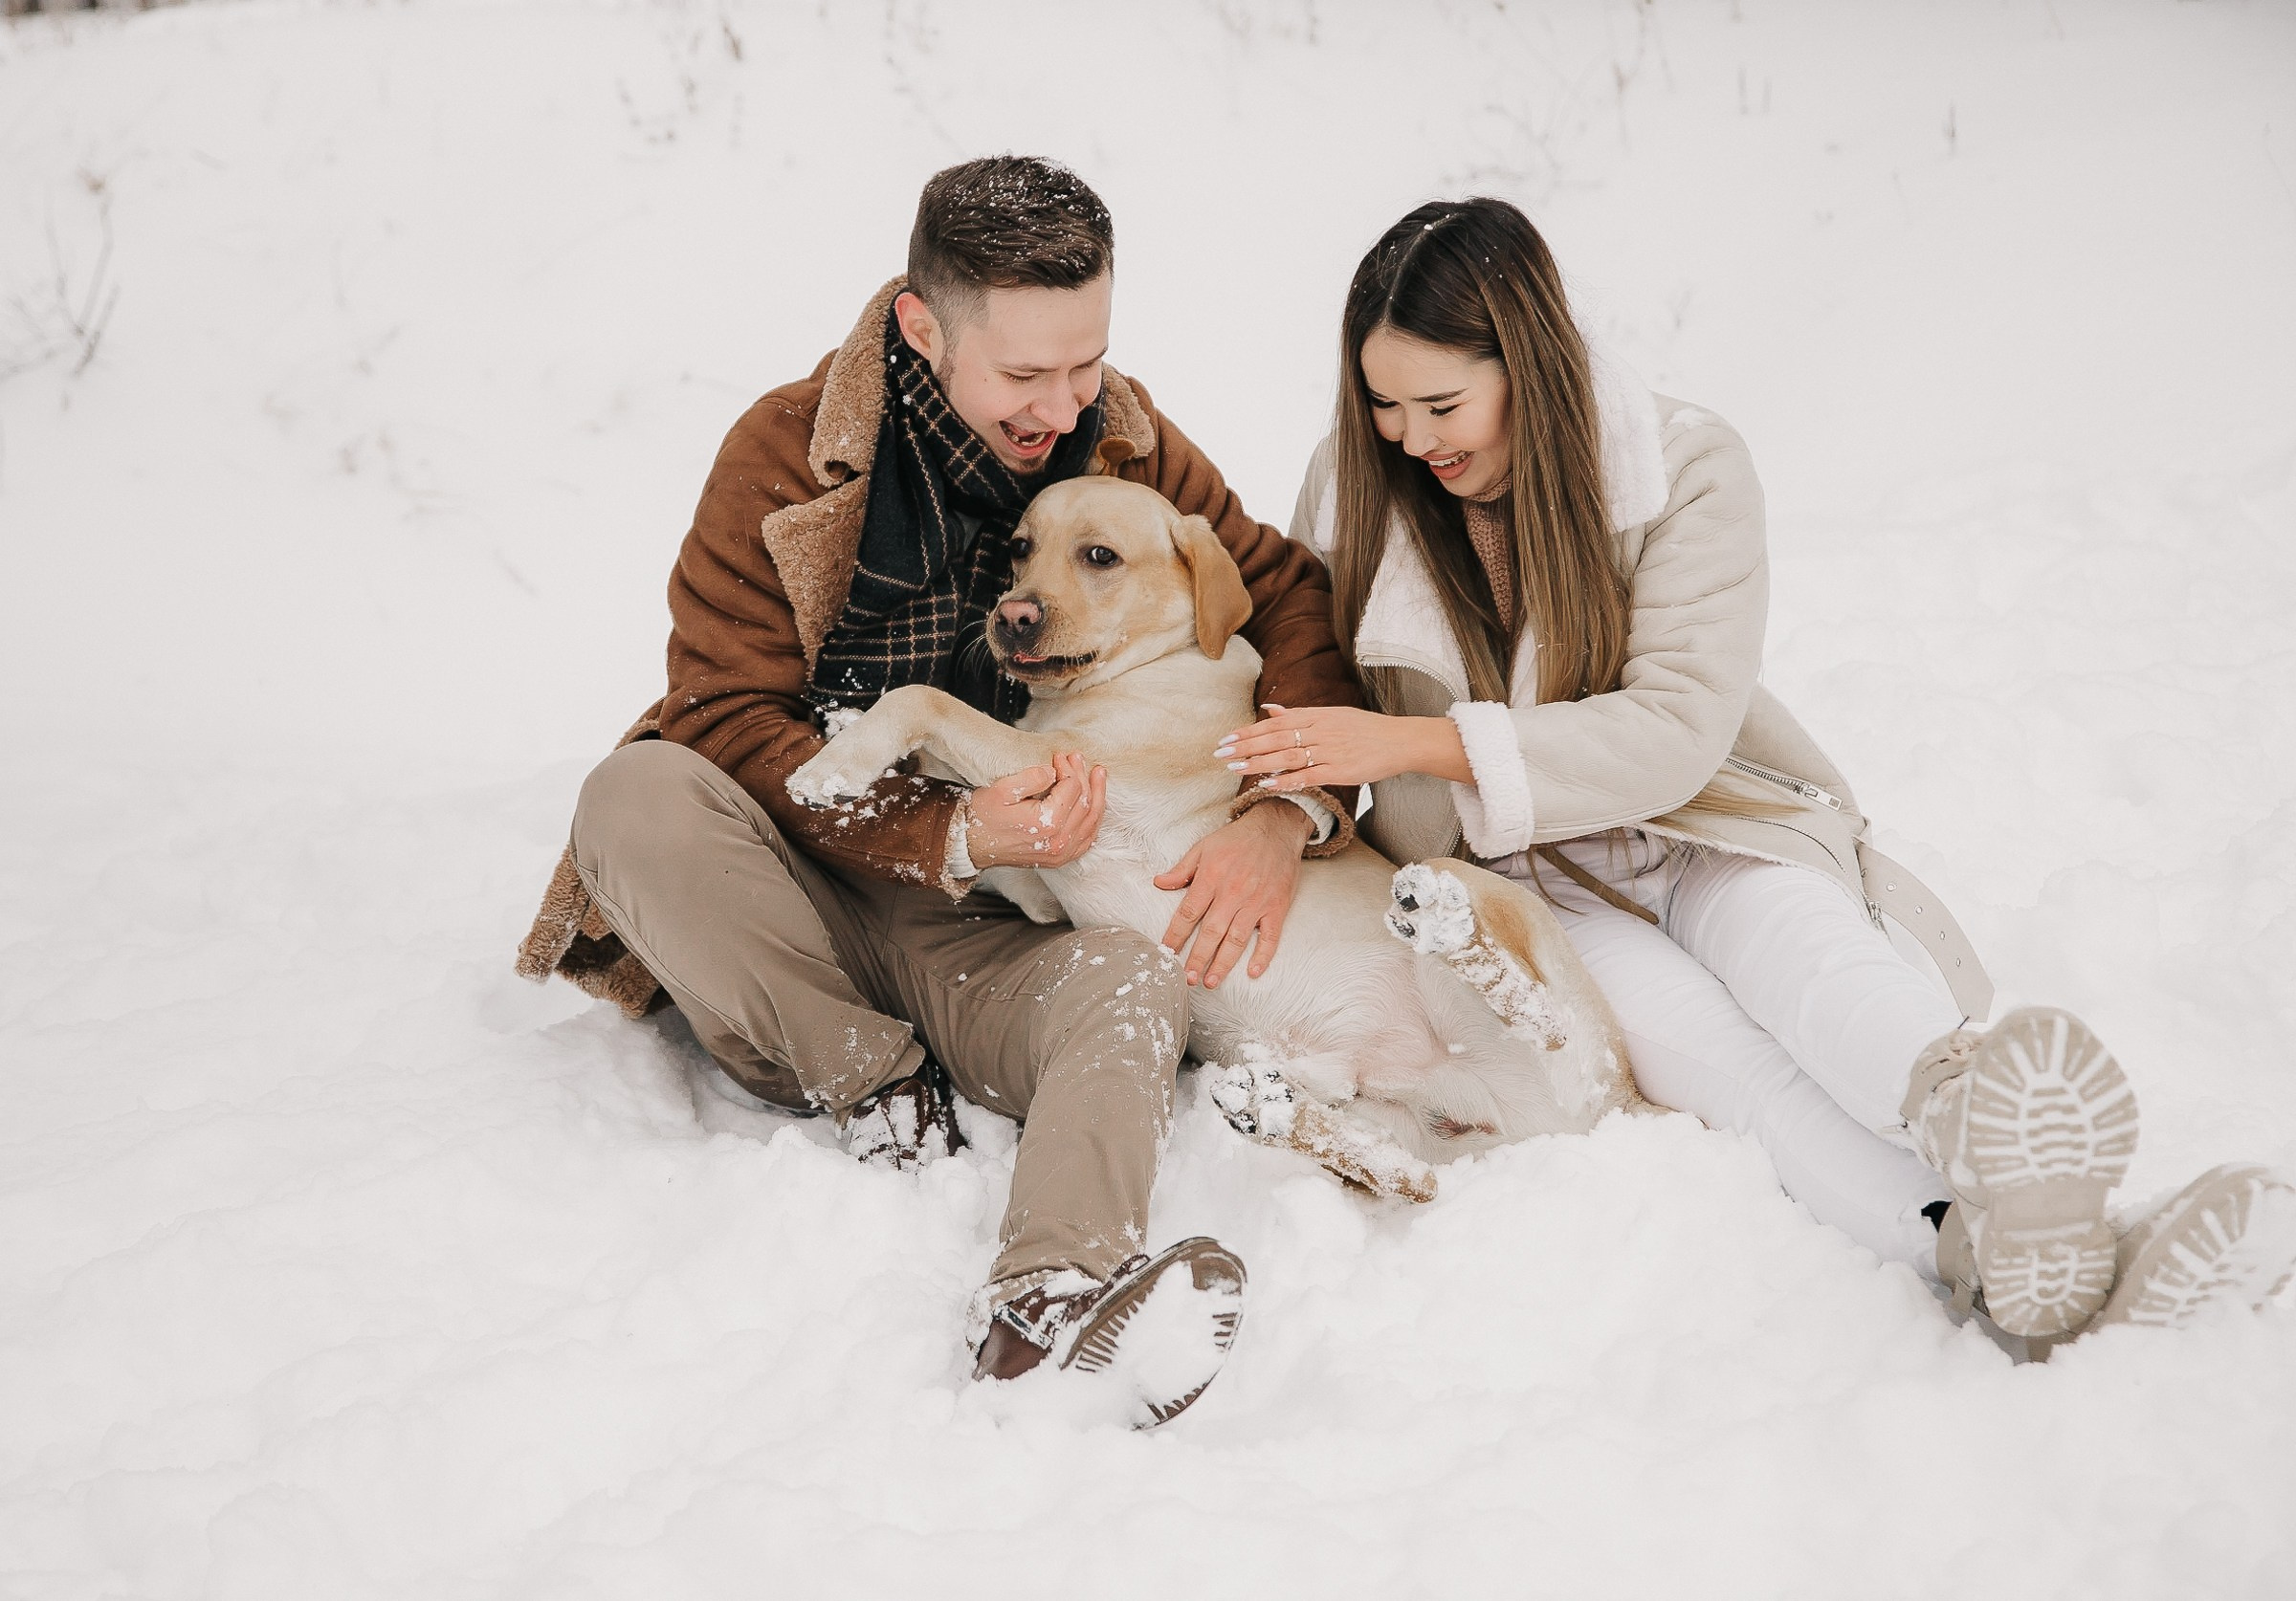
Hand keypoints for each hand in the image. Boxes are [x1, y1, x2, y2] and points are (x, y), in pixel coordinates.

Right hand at [966, 752, 1106, 868]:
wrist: (971, 845)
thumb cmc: (983, 817)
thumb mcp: (1002, 789)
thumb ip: (1032, 777)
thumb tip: (1054, 771)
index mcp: (1047, 823)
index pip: (1072, 788)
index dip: (1068, 768)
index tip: (1058, 756)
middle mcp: (1058, 841)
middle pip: (1085, 802)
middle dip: (1084, 776)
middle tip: (1077, 758)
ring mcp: (1061, 854)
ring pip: (1092, 821)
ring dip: (1097, 795)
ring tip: (1097, 775)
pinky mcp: (1059, 859)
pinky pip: (1087, 839)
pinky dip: (1093, 820)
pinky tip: (1094, 805)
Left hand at [1152, 802, 1311, 988]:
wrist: (1276, 828)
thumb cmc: (1237, 839)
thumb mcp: (1203, 847)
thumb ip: (1182, 869)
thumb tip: (1158, 883)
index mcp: (1212, 878)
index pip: (1188, 913)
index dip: (1176, 935)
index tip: (1167, 952)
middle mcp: (1233, 892)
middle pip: (1211, 932)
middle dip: (1198, 957)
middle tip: (1188, 978)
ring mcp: (1257, 902)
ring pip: (1237, 939)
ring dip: (1223, 963)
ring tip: (1210, 981)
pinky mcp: (1277, 907)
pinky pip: (1270, 936)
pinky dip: (1263, 955)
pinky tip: (1253, 972)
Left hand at [1215, 703, 1471, 789]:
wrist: (1400, 741)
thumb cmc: (1366, 729)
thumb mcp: (1333, 714)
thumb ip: (1299, 713)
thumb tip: (1269, 709)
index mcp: (1318, 715)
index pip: (1276, 722)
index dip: (1250, 730)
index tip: (1227, 737)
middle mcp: (1321, 730)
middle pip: (1276, 738)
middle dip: (1246, 746)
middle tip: (1220, 753)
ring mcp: (1330, 751)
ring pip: (1287, 757)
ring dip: (1258, 762)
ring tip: (1234, 768)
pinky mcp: (1340, 771)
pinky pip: (1307, 776)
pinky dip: (1286, 780)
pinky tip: (1266, 784)